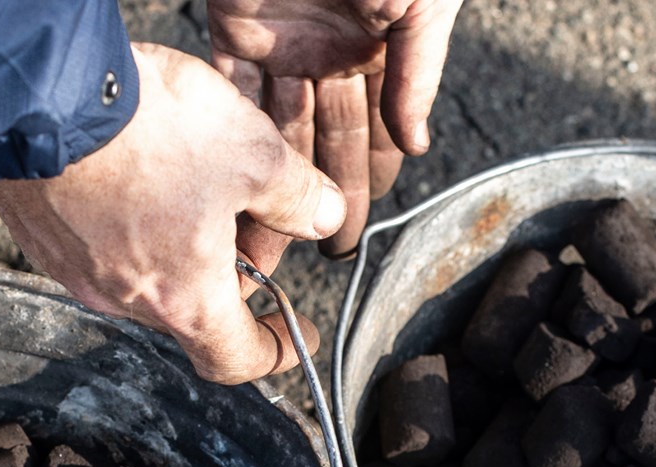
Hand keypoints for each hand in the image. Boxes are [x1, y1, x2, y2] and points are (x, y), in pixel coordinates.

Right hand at [0, 44, 346, 382]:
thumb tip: (324, 214)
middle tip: (251, 212)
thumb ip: (297, 195)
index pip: (235, 358)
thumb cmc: (146, 130)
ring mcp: (73, 268)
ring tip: (192, 174)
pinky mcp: (39, 232)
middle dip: (230, 269)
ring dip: (177, 238)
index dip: (273, 351)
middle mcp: (123, 299)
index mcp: (183, 300)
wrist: (40, 91)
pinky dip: (126, 217)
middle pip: (192, 304)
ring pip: (143, 269)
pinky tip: (137, 164)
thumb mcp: (253, 154)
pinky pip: (96, 239)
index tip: (292, 334)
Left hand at [209, 0, 463, 255]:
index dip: (368, 178)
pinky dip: (231, 140)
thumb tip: (416, 145)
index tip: (356, 229)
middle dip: (322, 198)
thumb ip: (419, 73)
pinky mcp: (235, 30)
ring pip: (276, 128)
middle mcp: (329, 53)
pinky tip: (235, 190)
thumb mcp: (423, 4)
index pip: (376, 127)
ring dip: (271, 183)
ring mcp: (281, 44)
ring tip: (273, 239)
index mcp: (378, 47)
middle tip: (321, 253)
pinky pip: (231, 95)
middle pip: (325, 139)